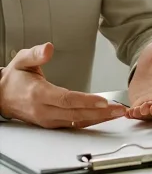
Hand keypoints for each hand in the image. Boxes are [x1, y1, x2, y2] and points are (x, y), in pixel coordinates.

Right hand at [0, 44, 125, 128]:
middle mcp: (44, 110)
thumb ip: (36, 54)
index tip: (104, 101)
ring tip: (116, 114)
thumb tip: (48, 48)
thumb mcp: (22, 60)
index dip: (86, 101)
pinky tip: (102, 118)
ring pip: (76, 122)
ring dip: (98, 119)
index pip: (67, 100)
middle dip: (100, 113)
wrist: (2, 96)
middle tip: (119, 109)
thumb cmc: (15, 79)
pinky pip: (73, 125)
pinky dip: (89, 122)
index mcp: (39, 94)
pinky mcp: (51, 124)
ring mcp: (48, 120)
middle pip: (76, 114)